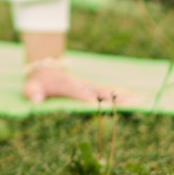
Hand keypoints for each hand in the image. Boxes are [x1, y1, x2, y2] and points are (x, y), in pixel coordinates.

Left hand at [22, 60, 138, 105]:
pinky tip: (137, 100)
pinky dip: (123, 96)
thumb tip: (35, 100)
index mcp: (69, 87)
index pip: (82, 94)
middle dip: (117, 96)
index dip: (93, 100)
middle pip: (102, 91)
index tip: (106, 106)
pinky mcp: (93, 89)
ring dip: (124, 96)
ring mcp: (89, 87)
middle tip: (136, 102)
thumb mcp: (31, 86)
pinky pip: (110, 93)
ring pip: (109, 91)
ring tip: (142, 100)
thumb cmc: (38, 83)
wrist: (45, 69)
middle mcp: (83, 86)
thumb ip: (32, 92)